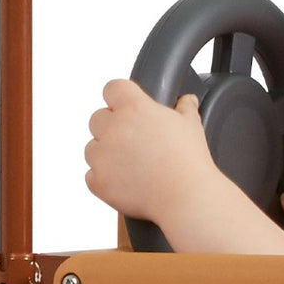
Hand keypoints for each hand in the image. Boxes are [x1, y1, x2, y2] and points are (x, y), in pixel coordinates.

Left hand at [85, 79, 221, 224]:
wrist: (186, 195)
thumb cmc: (190, 159)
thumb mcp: (191, 125)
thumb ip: (184, 108)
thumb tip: (186, 100)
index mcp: (134, 108)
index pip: (112, 88)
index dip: (120, 96)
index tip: (126, 104)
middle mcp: (113, 128)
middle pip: (97, 117)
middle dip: (112, 126)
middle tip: (134, 139)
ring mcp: (101, 156)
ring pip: (92, 147)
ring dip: (106, 152)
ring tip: (133, 164)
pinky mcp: (97, 181)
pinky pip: (92, 174)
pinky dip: (105, 177)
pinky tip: (127, 181)